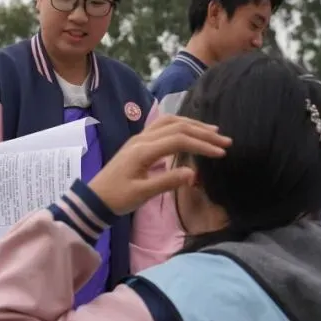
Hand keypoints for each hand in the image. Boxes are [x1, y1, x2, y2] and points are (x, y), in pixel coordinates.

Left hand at [88, 115, 230, 215]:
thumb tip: (193, 173)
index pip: (179, 140)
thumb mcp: (142, 194)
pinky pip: (162, 126)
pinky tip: (190, 131)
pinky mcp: (139, 142)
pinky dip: (180, 126)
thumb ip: (167, 182)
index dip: (202, 144)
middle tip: (225, 141)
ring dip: (192, 125)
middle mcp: (141, 139)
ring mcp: (139, 138)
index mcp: (143, 150)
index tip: (221, 153)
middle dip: (203, 132)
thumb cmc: (117, 198)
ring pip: (169, 122)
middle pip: (177, 127)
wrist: (95, 198)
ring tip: (213, 132)